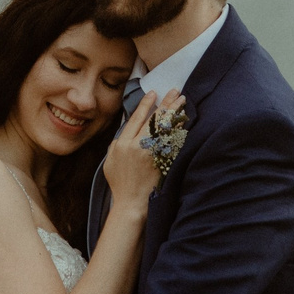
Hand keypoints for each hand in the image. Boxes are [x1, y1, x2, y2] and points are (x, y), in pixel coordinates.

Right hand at [99, 90, 179, 210]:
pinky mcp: (162, 162)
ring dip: (175, 113)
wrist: (131, 202)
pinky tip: (184, 121)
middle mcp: (137, 147)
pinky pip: (173, 141)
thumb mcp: (110, 161)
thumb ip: (117, 143)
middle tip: (176, 91)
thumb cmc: (120, 183)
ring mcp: (151, 155)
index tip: (154, 93)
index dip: (146, 104)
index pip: (136, 118)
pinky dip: (178, 129)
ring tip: (183, 101)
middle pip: (155, 119)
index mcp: (123, 144)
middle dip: (166, 103)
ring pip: (166, 128)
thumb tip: (126, 129)